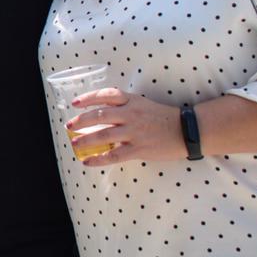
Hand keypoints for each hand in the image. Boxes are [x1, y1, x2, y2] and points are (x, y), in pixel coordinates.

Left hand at [67, 87, 189, 166]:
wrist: (187, 131)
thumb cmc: (163, 117)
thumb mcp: (143, 104)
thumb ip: (124, 106)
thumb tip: (100, 112)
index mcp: (132, 101)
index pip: (106, 95)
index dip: (88, 98)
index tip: (75, 103)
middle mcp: (131, 114)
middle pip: (100, 115)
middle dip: (81, 120)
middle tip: (69, 125)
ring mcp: (135, 132)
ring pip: (104, 135)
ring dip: (85, 140)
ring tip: (74, 143)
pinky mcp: (139, 149)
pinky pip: (114, 155)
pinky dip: (99, 159)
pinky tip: (88, 162)